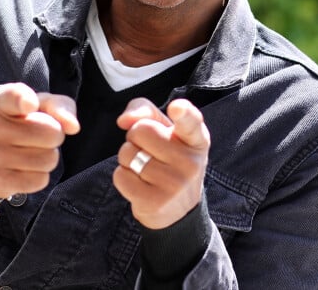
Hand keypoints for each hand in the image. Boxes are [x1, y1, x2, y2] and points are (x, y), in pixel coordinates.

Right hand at [0, 82, 79, 197]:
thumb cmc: (20, 123)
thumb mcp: (38, 105)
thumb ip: (60, 106)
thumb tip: (73, 126)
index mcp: (1, 100)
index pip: (13, 97)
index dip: (24, 100)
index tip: (30, 104)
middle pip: (52, 133)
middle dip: (55, 136)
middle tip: (40, 136)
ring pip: (48, 159)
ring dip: (48, 157)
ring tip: (31, 151)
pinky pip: (40, 180)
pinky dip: (40, 176)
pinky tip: (24, 169)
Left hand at [113, 98, 209, 228]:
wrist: (178, 209)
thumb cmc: (168, 156)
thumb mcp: (165, 128)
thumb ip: (145, 111)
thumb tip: (124, 120)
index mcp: (196, 139)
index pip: (191, 122)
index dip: (183, 112)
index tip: (177, 107)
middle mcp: (190, 161)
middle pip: (141, 130)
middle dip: (135, 137)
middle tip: (149, 150)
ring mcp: (174, 184)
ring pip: (127, 153)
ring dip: (128, 158)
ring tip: (145, 168)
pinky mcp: (156, 202)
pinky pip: (120, 176)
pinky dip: (123, 177)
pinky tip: (140, 184)